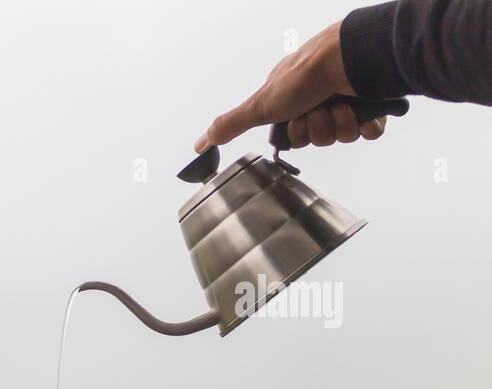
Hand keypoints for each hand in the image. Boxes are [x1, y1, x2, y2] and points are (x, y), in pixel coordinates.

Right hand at [194, 21, 388, 151]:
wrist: (350, 60)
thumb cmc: (305, 76)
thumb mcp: (259, 105)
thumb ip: (230, 125)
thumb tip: (199, 145)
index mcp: (293, 95)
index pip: (292, 134)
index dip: (295, 135)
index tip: (295, 122)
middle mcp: (319, 96)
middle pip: (316, 137)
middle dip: (317, 129)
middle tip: (318, 112)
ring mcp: (346, 99)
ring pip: (341, 135)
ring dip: (339, 124)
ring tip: (340, 105)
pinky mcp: (372, 104)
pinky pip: (368, 131)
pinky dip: (365, 124)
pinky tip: (361, 110)